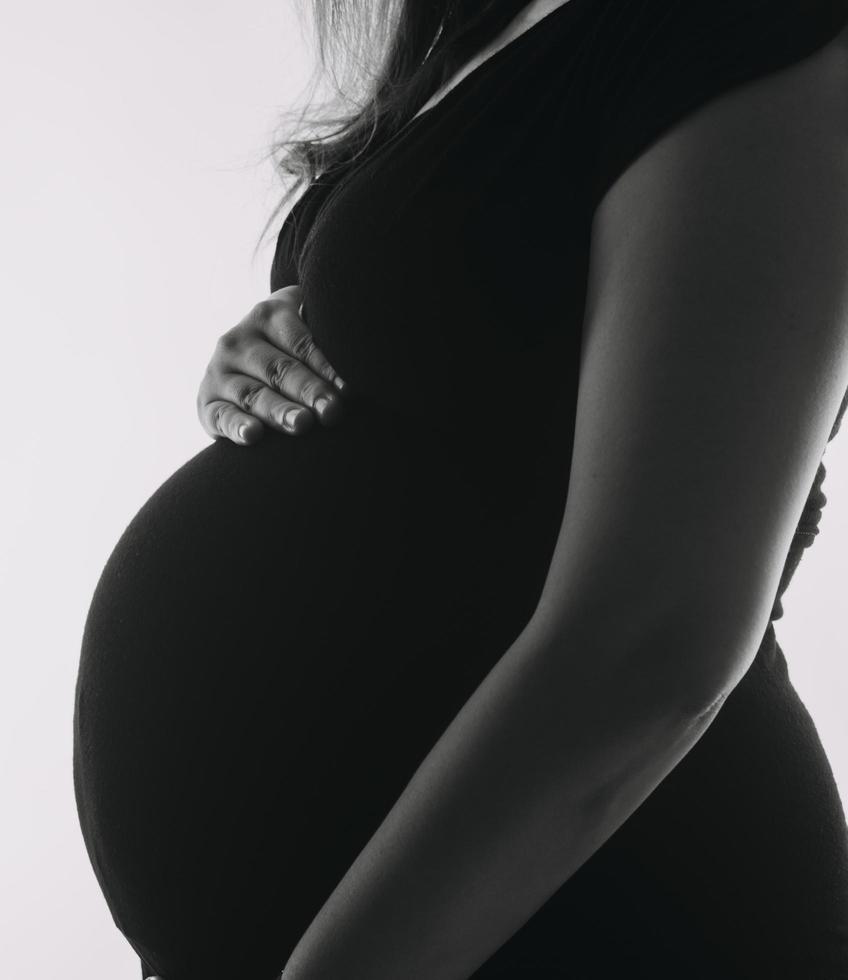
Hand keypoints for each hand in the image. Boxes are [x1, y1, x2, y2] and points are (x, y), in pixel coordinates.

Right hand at [196, 284, 347, 444]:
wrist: (240, 360)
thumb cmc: (290, 347)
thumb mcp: (303, 326)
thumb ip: (326, 332)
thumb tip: (370, 355)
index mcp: (268, 315)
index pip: (301, 343)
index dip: (326, 367)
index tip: (348, 392)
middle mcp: (238, 340)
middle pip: (280, 369)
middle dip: (309, 391)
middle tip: (332, 412)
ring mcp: (218, 371)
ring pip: (253, 394)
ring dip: (278, 410)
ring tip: (302, 424)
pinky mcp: (206, 402)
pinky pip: (222, 416)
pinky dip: (237, 426)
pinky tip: (254, 436)